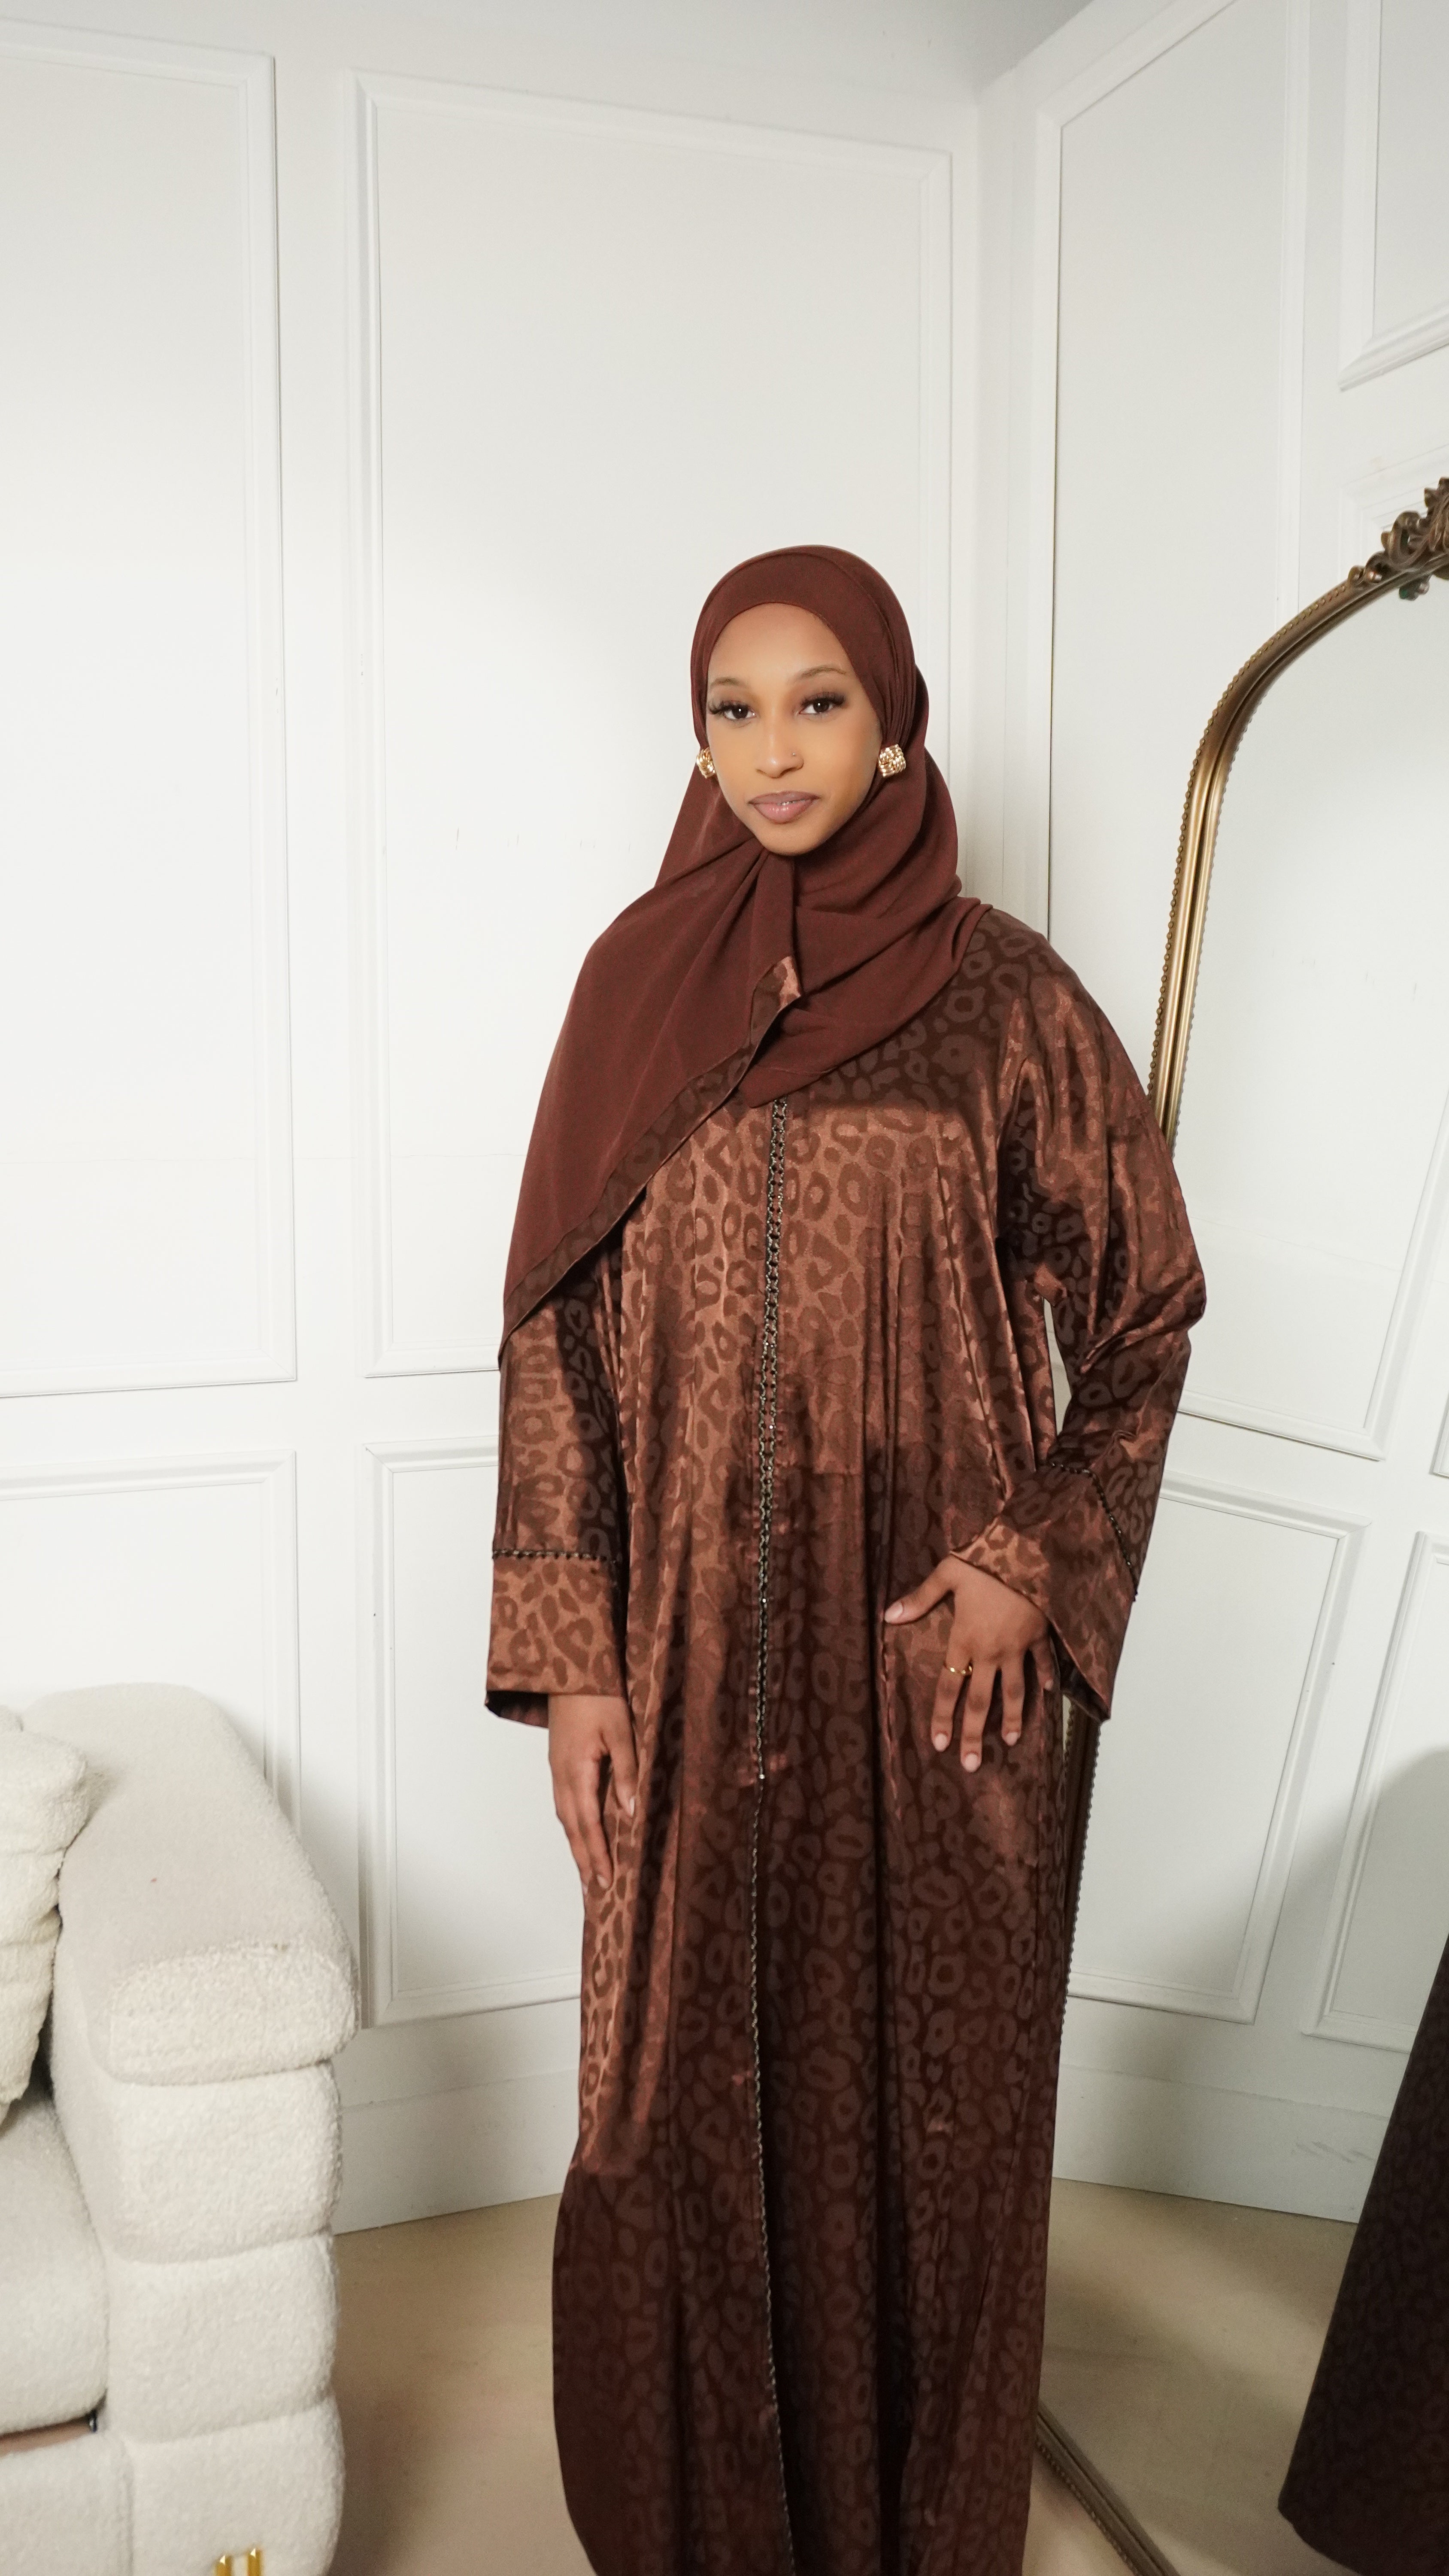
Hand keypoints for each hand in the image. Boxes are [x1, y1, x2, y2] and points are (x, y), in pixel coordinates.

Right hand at [548, 1693, 636, 1890]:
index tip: (606, 1881)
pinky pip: (564, 1802)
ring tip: (587, 1870)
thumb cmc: (599, 1696)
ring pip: (565, 1817)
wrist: (571, 1668)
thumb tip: (629, 1813)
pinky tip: (581, 1832)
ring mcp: (557, 1769)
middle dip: (583, 1860)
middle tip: (594, 1891)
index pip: (587, 1824)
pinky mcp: (559, 1761)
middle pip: (571, 1828)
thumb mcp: (621, 1732)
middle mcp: (561, 1776)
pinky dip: (573, 1824)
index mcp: (576, 1771)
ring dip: (576, 1845)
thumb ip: (626, 1772)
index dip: (597, 1854)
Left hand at [884, 1560, 1051, 1771]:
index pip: (948, 1687)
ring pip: (1015, 1691)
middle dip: (975, 1734)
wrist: (1030, 1551)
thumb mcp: (947, 1574)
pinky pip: (1042, 1662)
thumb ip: (919, 1598)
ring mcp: (1018, 1647)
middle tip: (972, 1764)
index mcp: (964, 1639)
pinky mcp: (1039, 1636)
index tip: (938, 1744)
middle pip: (981, 1701)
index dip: (943, 1717)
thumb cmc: (985, 1561)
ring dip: (1013, 1718)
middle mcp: (991, 1651)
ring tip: (1010, 1741)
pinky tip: (1046, 1694)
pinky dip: (1044, 1678)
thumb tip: (888, 1616)